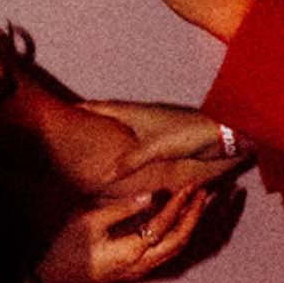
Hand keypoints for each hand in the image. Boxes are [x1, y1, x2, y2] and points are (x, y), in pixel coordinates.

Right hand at [35, 162, 222, 282]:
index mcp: (131, 251)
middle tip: (205, 193)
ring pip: (176, 248)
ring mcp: (142, 269)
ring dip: (190, 225)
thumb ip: (122, 210)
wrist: (55, 279)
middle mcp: (142, 264)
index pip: (163, 225)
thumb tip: (150, 196)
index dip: (179, 204)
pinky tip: (181, 220)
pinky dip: (179, 234)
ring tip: (199, 203)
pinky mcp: (138, 269)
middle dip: (194, 216)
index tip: (190, 186)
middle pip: (180, 240)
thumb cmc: (68, 248)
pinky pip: (167, 251)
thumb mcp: (90, 223)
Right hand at [78, 102, 235, 165]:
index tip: (64, 110)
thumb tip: (103, 175)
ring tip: (95, 136)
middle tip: (75, 124)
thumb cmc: (186, 134)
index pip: (101, 107)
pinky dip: (128, 140)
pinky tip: (127, 150)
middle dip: (94, 116)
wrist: (219, 133)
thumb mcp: (154, 149)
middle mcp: (141, 115)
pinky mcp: (165, 135)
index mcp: (134, 112)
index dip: (84, 109)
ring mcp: (153, 123)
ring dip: (111, 126)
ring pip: (125, 122)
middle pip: (111, 112)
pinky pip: (138, 135)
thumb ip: (129, 161)